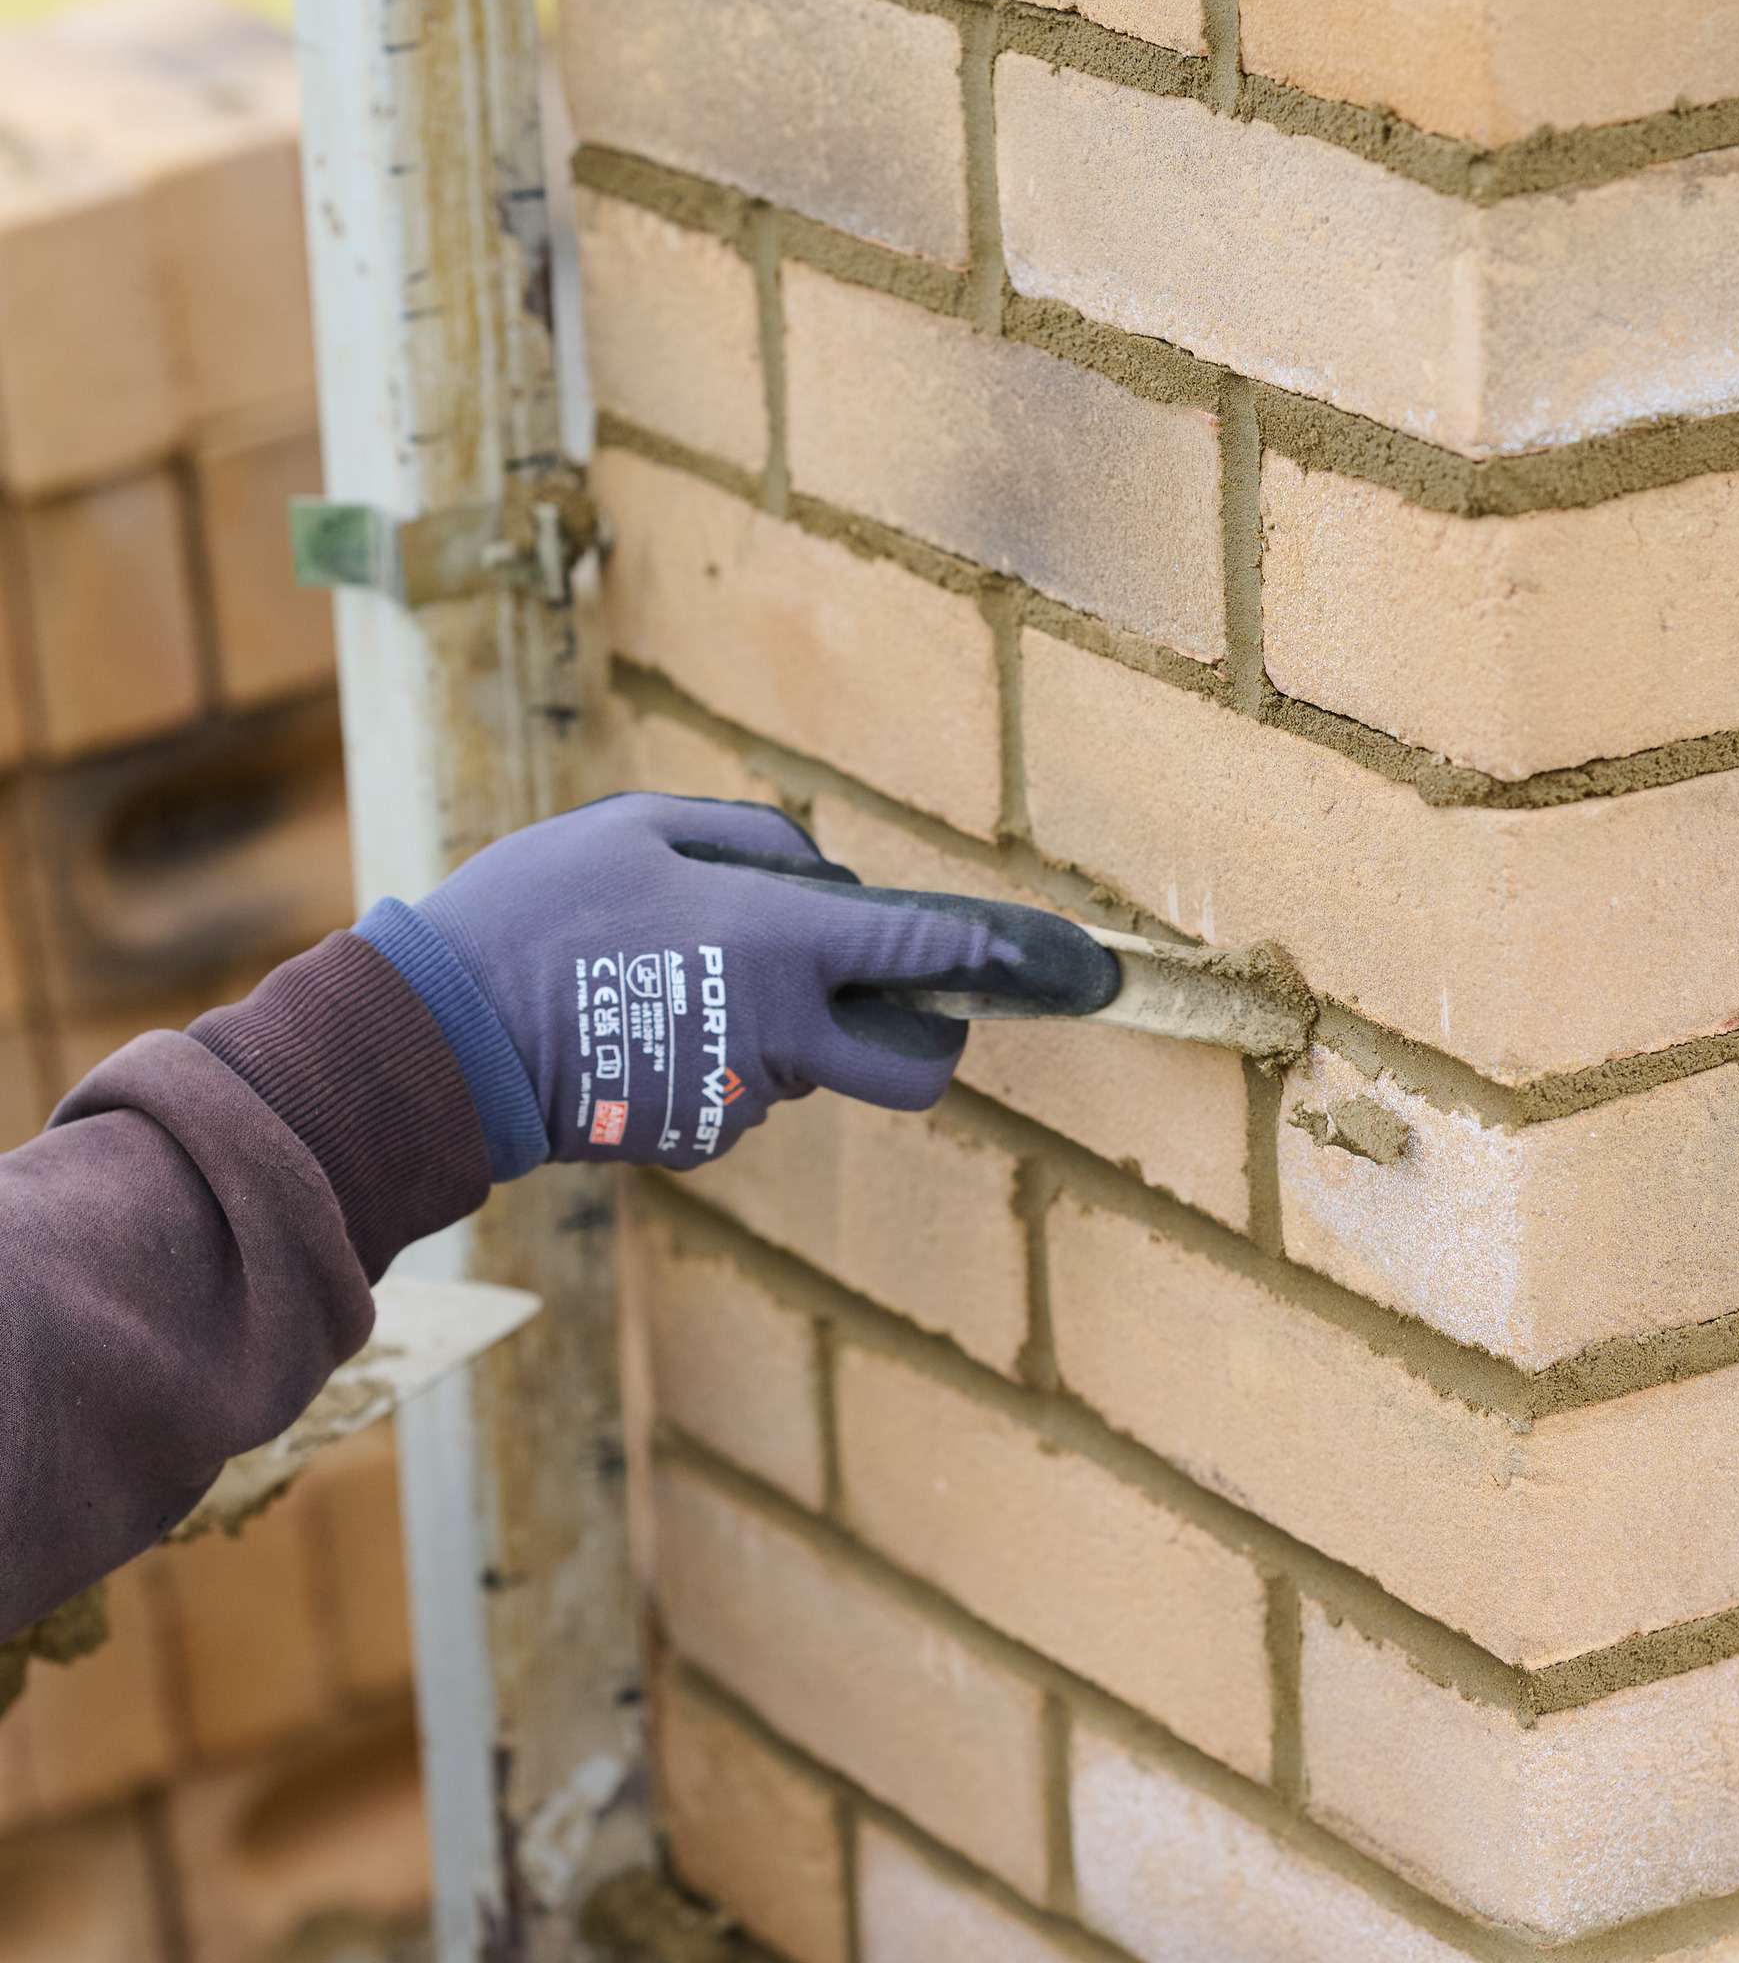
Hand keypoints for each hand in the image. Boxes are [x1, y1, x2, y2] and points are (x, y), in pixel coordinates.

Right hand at [363, 793, 1115, 1169]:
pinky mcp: (698, 1137)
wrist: (438, 1038)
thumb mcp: (642, 826)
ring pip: (813, 1068)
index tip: (1075, 967)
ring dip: (785, 1028)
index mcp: (785, 946)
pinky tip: (640, 1020)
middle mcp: (785, 1034)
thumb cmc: (537, 910)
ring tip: (673, 975)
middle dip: (919, 1036)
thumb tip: (829, 882)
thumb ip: (759, 844)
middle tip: (865, 990)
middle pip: (916, 1066)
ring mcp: (743, 1098)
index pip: (932, 954)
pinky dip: (721, 1058)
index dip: (1011, 958)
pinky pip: (746, 1091)